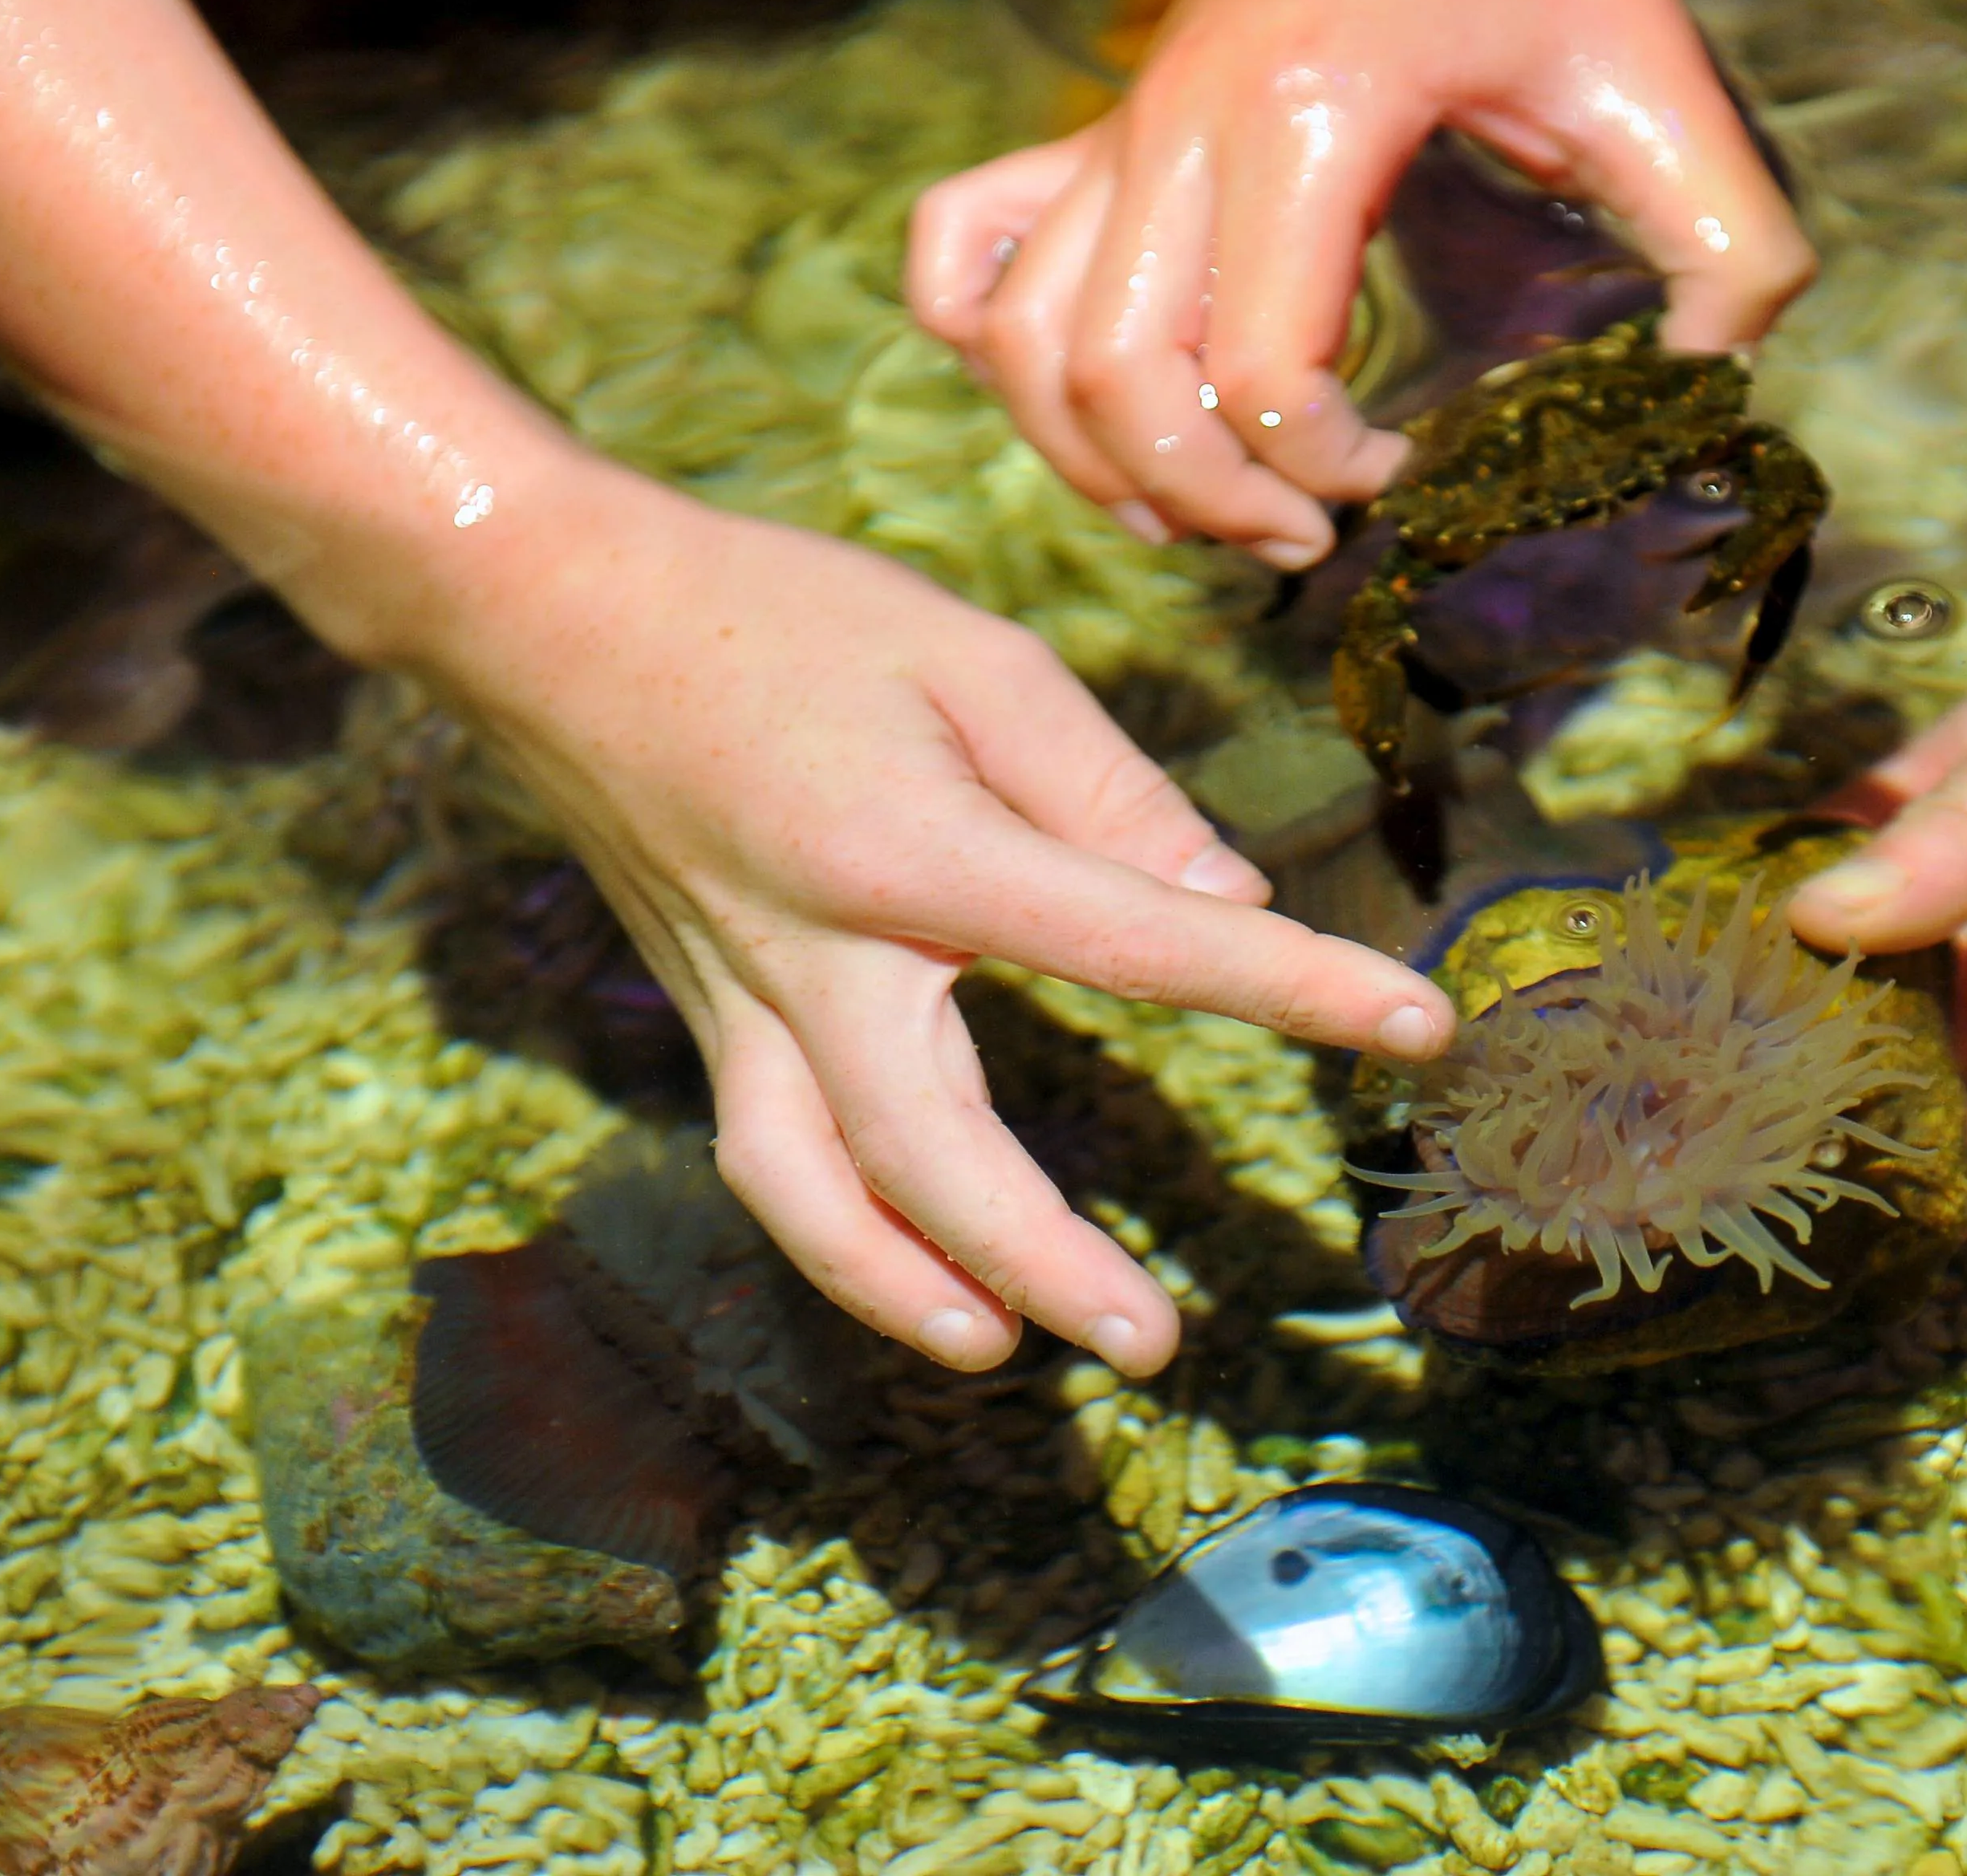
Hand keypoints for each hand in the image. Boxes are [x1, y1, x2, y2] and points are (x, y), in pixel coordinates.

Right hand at [418, 455, 1456, 1375]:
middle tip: (1154, 1342)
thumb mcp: (973, 658)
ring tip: (1015, 1353)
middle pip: (931, 1150)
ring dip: (910, 1290)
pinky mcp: (706, 1014)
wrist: (550, 614)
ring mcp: (743, 1000)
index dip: (1290, 985)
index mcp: (911, 852)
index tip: (1416, 1024)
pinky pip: (769, 1159)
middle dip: (1042, 1257)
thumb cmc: (779, 615)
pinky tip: (919, 1280)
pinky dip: (840, 1240)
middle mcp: (815, 956)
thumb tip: (1228, 895)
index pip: (1139, 944)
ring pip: (815, 1193)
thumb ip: (1108, 790)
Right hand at [908, 0, 1809, 567]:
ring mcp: (1116, 135)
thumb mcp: (1658, 78)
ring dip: (1096, 460)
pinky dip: (986, 347)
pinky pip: (962, 251)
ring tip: (1203, 510)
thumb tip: (1711, 378)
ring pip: (1022, 345)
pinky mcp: (1089, 138)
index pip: (1256, 371)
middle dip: (1209, 501)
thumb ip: (1727, 240)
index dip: (1324, 467)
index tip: (1406, 474)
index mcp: (1308, 124)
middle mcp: (1178, 131)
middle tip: (1307, 534)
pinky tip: (1073, 401)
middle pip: (1114, 380)